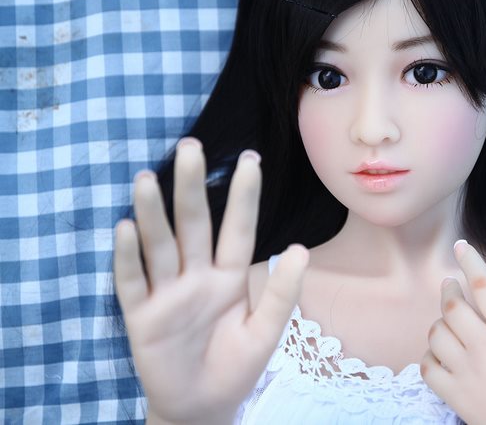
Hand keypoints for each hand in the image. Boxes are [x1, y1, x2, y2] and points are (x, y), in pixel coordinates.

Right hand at [114, 138, 307, 424]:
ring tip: (147, 178)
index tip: (250, 158)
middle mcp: (197, 277)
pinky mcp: (142, 316)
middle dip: (191, 187)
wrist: (203, 407)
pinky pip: (132, 283)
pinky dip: (128, 258)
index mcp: (229, 277)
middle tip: (191, 146)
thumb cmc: (237, 366)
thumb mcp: (266, 331)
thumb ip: (281, 292)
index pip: (237, 228)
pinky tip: (125, 229)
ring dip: (152, 214)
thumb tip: (300, 249)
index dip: (243, 195)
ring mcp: (167, 294)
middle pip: (194, 225)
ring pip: (160, 246)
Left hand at [421, 240, 485, 424]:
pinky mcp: (454, 394)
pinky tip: (441, 351)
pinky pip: (428, 367)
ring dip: (440, 321)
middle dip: (448, 287)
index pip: (482, 283)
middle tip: (451, 282)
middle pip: (452, 305)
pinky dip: (430, 355)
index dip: (470, 259)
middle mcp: (482, 346)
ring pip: (437, 333)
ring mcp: (464, 371)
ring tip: (449, 318)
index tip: (461, 244)